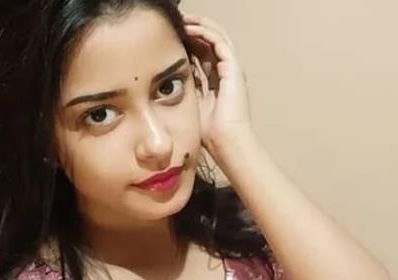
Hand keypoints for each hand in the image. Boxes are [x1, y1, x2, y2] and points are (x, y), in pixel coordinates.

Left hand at [183, 13, 254, 156]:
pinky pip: (219, 42)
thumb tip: (164, 86)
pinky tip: (191, 28)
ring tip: (183, 20)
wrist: (226, 142)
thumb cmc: (210, 134)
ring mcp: (231, 69)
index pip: (201, 55)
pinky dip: (206, 32)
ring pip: (216, 37)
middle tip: (176, 23)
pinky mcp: (233, 68)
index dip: (188, 44)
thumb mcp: (191, 107)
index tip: (170, 38)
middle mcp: (225, 72)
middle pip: (209, 43)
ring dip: (199, 26)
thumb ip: (183, 92)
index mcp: (215, 82)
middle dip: (193, 30)